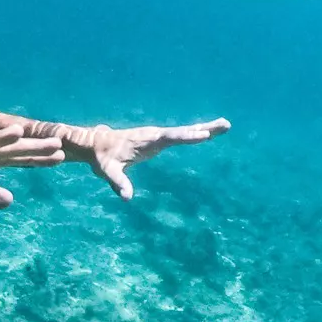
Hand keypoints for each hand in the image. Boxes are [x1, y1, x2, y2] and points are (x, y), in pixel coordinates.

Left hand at [90, 118, 229, 200]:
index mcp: (145, 140)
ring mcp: (158, 135)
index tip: (203, 133)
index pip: (169, 137)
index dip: (186, 136)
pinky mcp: (159, 139)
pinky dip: (195, 133)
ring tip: (225, 125)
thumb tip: (127, 197)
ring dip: (205, 128)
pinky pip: (180, 135)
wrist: (95, 144)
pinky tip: (209, 132)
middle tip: (225, 124)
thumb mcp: (107, 171)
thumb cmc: (102, 158)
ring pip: (185, 131)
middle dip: (204, 128)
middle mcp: (154, 134)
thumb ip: (117, 182)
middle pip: (183, 131)